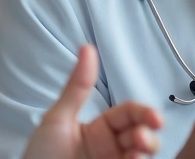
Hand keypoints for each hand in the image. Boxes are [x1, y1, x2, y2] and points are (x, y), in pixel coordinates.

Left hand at [23, 45, 163, 158]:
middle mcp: (111, 148)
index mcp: (100, 129)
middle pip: (142, 134)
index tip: (154, 118)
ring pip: (142, 155)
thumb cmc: (40, 156)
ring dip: (146, 151)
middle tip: (142, 138)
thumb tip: (87, 48)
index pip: (129, 114)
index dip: (144, 113)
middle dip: (148, 134)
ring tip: (137, 154)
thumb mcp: (58, 119)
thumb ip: (77, 87)